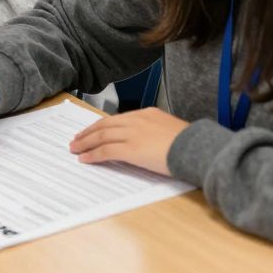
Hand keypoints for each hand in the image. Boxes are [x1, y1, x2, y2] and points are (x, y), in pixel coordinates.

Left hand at [69, 107, 189, 175]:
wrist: (197, 148)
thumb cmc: (191, 143)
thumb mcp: (171, 130)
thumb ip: (155, 132)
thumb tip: (147, 142)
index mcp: (147, 113)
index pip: (117, 118)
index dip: (101, 125)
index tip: (91, 130)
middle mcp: (137, 120)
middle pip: (105, 125)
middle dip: (88, 132)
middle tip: (76, 139)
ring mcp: (133, 134)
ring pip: (102, 136)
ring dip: (85, 143)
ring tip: (75, 148)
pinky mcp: (131, 149)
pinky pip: (106, 151)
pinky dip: (93, 155)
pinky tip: (84, 159)